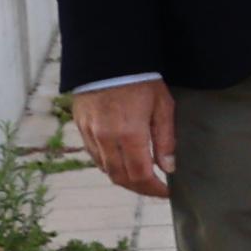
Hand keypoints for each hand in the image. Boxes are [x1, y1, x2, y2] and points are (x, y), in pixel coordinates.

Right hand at [71, 78, 174, 199]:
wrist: (108, 59)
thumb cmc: (141, 80)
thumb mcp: (162, 106)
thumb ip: (165, 139)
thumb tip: (168, 167)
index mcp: (129, 134)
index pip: (140, 175)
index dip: (154, 189)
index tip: (168, 191)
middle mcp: (106, 138)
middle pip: (121, 177)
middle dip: (140, 188)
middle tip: (156, 189)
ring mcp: (90, 134)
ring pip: (106, 169)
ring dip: (124, 178)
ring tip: (142, 178)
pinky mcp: (82, 128)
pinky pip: (95, 156)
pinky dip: (109, 165)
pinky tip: (123, 163)